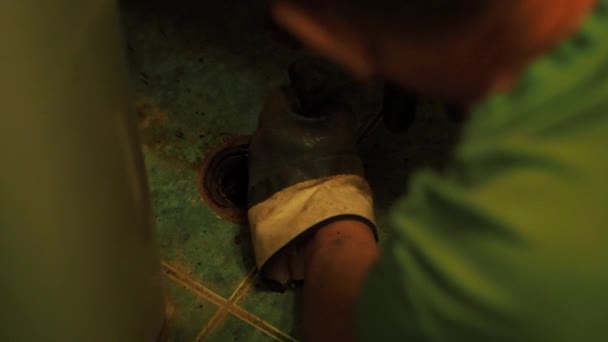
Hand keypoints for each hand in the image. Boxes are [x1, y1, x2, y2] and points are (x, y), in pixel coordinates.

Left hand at [247, 75, 375, 288]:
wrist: (315, 221)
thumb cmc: (329, 168)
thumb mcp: (340, 129)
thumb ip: (334, 107)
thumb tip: (329, 100)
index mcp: (273, 121)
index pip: (282, 94)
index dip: (302, 95)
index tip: (320, 104)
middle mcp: (258, 139)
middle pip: (276, 119)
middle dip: (295, 120)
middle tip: (320, 128)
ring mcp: (255, 165)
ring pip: (274, 143)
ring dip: (290, 142)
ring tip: (314, 153)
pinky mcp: (257, 187)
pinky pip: (272, 164)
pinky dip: (286, 162)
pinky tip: (303, 173)